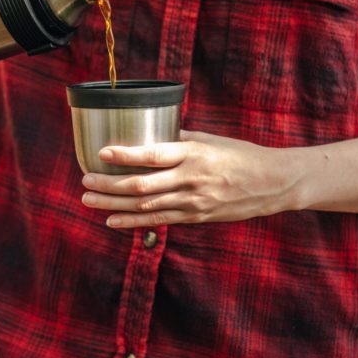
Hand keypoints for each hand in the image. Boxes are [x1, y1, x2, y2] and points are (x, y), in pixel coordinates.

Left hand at [80, 130, 302, 227]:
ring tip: (89, 200)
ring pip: (145, 207)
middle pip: (142, 186)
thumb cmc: (240, 155)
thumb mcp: (210, 140)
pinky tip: (112, 221)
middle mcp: (190, 180)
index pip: (153, 155)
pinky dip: (133, 222)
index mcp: (193, 154)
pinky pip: (159, 221)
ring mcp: (193, 203)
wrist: (272, 184)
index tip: (101, 152)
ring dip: (113, 205)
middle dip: (109, 185)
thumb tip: (149, 135)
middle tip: (85, 181)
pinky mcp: (195, 218)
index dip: (125, 155)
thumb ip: (179, 139)